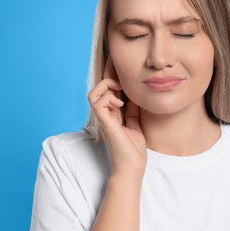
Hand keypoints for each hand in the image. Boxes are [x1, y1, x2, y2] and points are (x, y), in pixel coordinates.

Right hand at [88, 55, 146, 177]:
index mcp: (113, 113)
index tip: (118, 64)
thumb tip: (134, 94)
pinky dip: (108, 98)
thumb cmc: (134, 148)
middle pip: (99, 88)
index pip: (108, 90)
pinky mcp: (105, 123)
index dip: (112, 76)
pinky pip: (97, 102)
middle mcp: (106, 114)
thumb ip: (132, 109)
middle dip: (109, 75)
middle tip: (122, 75)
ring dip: (106, 86)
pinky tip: (120, 103)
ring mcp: (104, 118)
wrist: (133, 166)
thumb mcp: (135, 123)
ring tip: (119, 90)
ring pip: (94, 93)